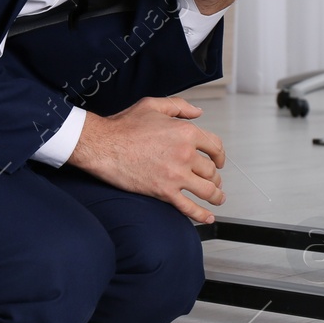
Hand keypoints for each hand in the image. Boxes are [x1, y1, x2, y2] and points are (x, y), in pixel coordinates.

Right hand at [66, 96, 225, 223]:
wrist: (103, 146)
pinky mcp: (164, 192)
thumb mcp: (153, 106)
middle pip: (212, 170)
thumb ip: (179, 107)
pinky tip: (208, 216)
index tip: (218, 161)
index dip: (220, 155)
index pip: (215, 146)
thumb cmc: (123, 127)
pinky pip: (189, 207)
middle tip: (214, 180)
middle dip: (215, 176)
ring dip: (216, 195)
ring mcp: (176, 175)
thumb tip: (197, 112)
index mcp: (185, 132)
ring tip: (217, 198)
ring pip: (207, 190)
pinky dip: (202, 214)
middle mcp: (185, 154)